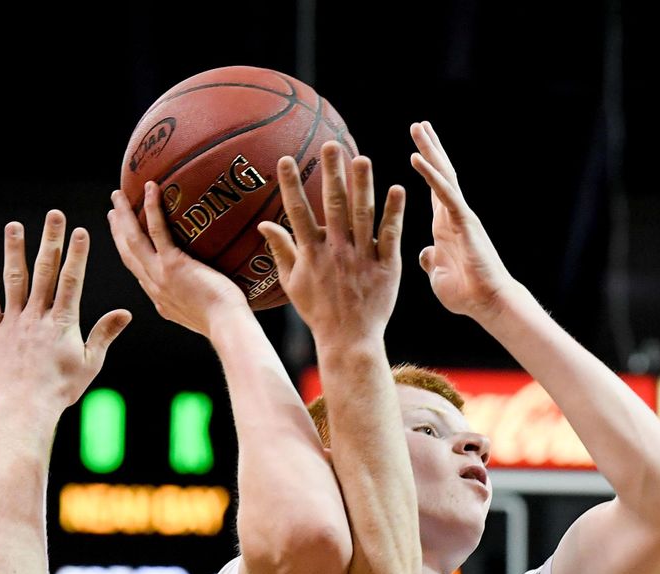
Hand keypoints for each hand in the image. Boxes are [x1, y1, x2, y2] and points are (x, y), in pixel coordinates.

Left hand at [0, 212, 130, 410]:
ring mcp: (13, 322)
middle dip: (50, 241)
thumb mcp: (91, 363)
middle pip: (44, 271)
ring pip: (14, 279)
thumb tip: (126, 312)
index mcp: (63, 323)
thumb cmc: (62, 388)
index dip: (76, 255)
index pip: (71, 281)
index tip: (79, 231)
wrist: (25, 407)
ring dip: (14, 250)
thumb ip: (104, 334)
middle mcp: (36, 316)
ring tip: (15, 226)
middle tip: (53, 214)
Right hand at [108, 183, 248, 335]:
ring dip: (124, 215)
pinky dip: (152, 207)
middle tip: (113, 210)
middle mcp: (155, 287)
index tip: (123, 238)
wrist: (227, 327)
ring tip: (119, 194)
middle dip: (117, 231)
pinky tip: (150, 187)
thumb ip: (202, 298)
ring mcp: (160, 276)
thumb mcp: (207, 314)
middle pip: (128, 253)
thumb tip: (217, 285)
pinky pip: (157, 230)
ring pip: (133, 240)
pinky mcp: (173, 265)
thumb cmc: (228, 322)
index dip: (128, 253)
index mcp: (162, 299)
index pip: (139, 272)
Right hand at [258, 143, 403, 346]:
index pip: (298, 213)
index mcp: (312, 254)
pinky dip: (394, 213)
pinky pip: (390, 236)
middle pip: (334, 206)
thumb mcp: (293, 283)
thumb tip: (262, 224)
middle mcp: (337, 253)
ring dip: (363, 186)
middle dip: (332, 174)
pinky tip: (398, 189)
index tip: (287, 159)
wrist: (349, 341)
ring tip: (363, 158)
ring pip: (363, 216)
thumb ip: (280, 250)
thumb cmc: (319, 312)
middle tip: (331, 145)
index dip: (291, 185)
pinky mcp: (386, 268)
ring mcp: (363, 259)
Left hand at [410, 121, 513, 320]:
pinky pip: (445, 194)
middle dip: (430, 148)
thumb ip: (431, 261)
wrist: (487, 304)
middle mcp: (453, 216)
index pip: (434, 190)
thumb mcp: (438, 275)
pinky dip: (430, 176)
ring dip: (430, 151)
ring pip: (444, 175)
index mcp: (445, 227)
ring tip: (418, 127)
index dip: (426, 168)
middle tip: (418, 124)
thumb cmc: (466, 294)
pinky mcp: (464, 222)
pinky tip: (416, 158)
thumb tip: (425, 253)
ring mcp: (460, 216)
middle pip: (441, 174)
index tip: (416, 147)